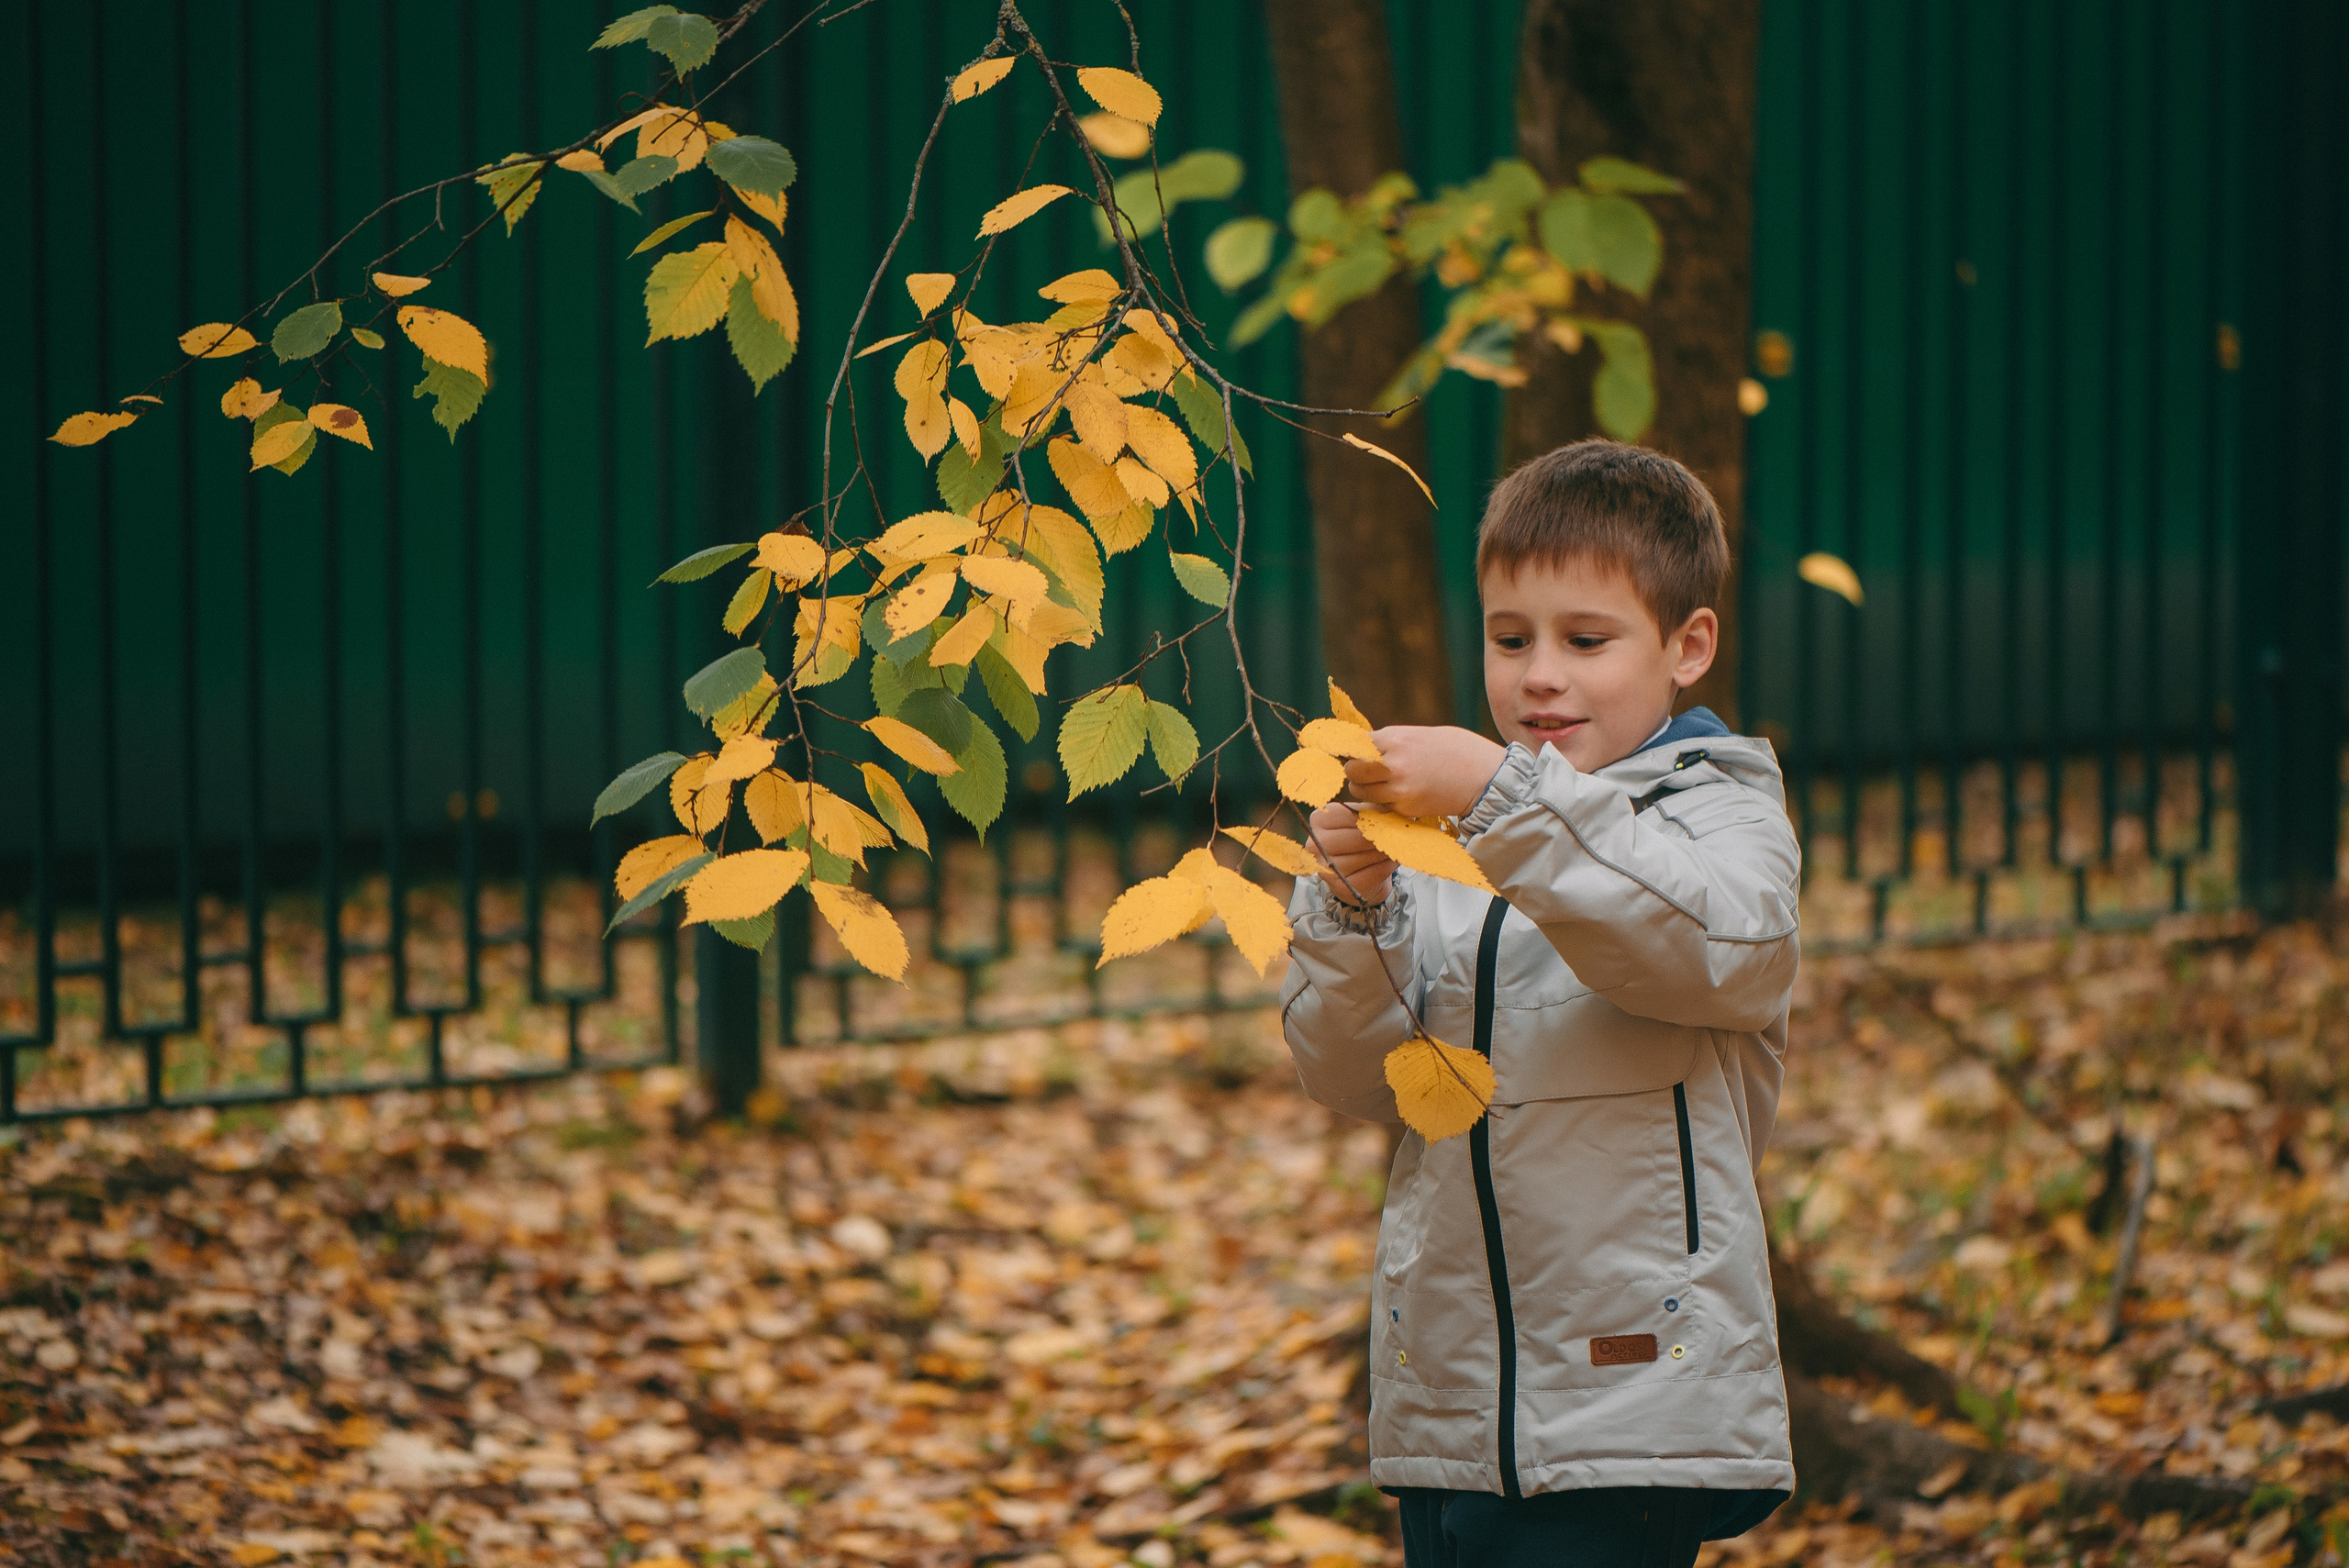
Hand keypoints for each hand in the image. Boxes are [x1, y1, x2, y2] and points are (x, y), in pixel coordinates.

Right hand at [1306, 802, 1394, 907]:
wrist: (1357, 872)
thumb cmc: (1359, 838)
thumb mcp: (1363, 818)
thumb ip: (1373, 812)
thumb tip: (1391, 813)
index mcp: (1319, 819)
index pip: (1353, 816)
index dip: (1375, 819)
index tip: (1388, 821)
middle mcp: (1314, 845)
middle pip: (1358, 838)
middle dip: (1380, 837)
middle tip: (1394, 836)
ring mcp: (1325, 868)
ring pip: (1365, 856)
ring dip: (1385, 852)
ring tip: (1392, 848)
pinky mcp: (1339, 887)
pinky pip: (1373, 873)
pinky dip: (1387, 867)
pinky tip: (1391, 862)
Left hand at [1343, 725, 1507, 819]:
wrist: (1486, 777)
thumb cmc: (1459, 751)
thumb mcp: (1420, 734)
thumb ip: (1392, 742)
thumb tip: (1365, 747)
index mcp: (1395, 739)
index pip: (1354, 745)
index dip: (1356, 751)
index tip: (1359, 754)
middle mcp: (1392, 764)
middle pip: (1352, 771)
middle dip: (1356, 772)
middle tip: (1368, 773)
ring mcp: (1398, 789)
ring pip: (1361, 792)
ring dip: (1366, 790)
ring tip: (1384, 785)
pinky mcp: (1406, 809)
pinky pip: (1381, 806)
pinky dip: (1384, 803)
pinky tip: (1401, 796)